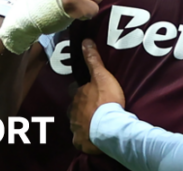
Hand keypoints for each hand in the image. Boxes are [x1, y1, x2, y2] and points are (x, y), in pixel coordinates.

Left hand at [70, 39, 124, 154]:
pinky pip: (80, 139)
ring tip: (94, 123)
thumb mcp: (102, 75)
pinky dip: (84, 138)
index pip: (76, 91)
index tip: (91, 92)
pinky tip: (91, 138)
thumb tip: (84, 41)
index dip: (83, 91)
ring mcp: (75, 127)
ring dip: (83, 122)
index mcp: (77, 96)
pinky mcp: (80, 141)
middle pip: (75, 108)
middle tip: (94, 108)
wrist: (110, 127)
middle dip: (81, 108)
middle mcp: (72, 111)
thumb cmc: (106, 100)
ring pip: (76, 123)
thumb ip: (93, 60)